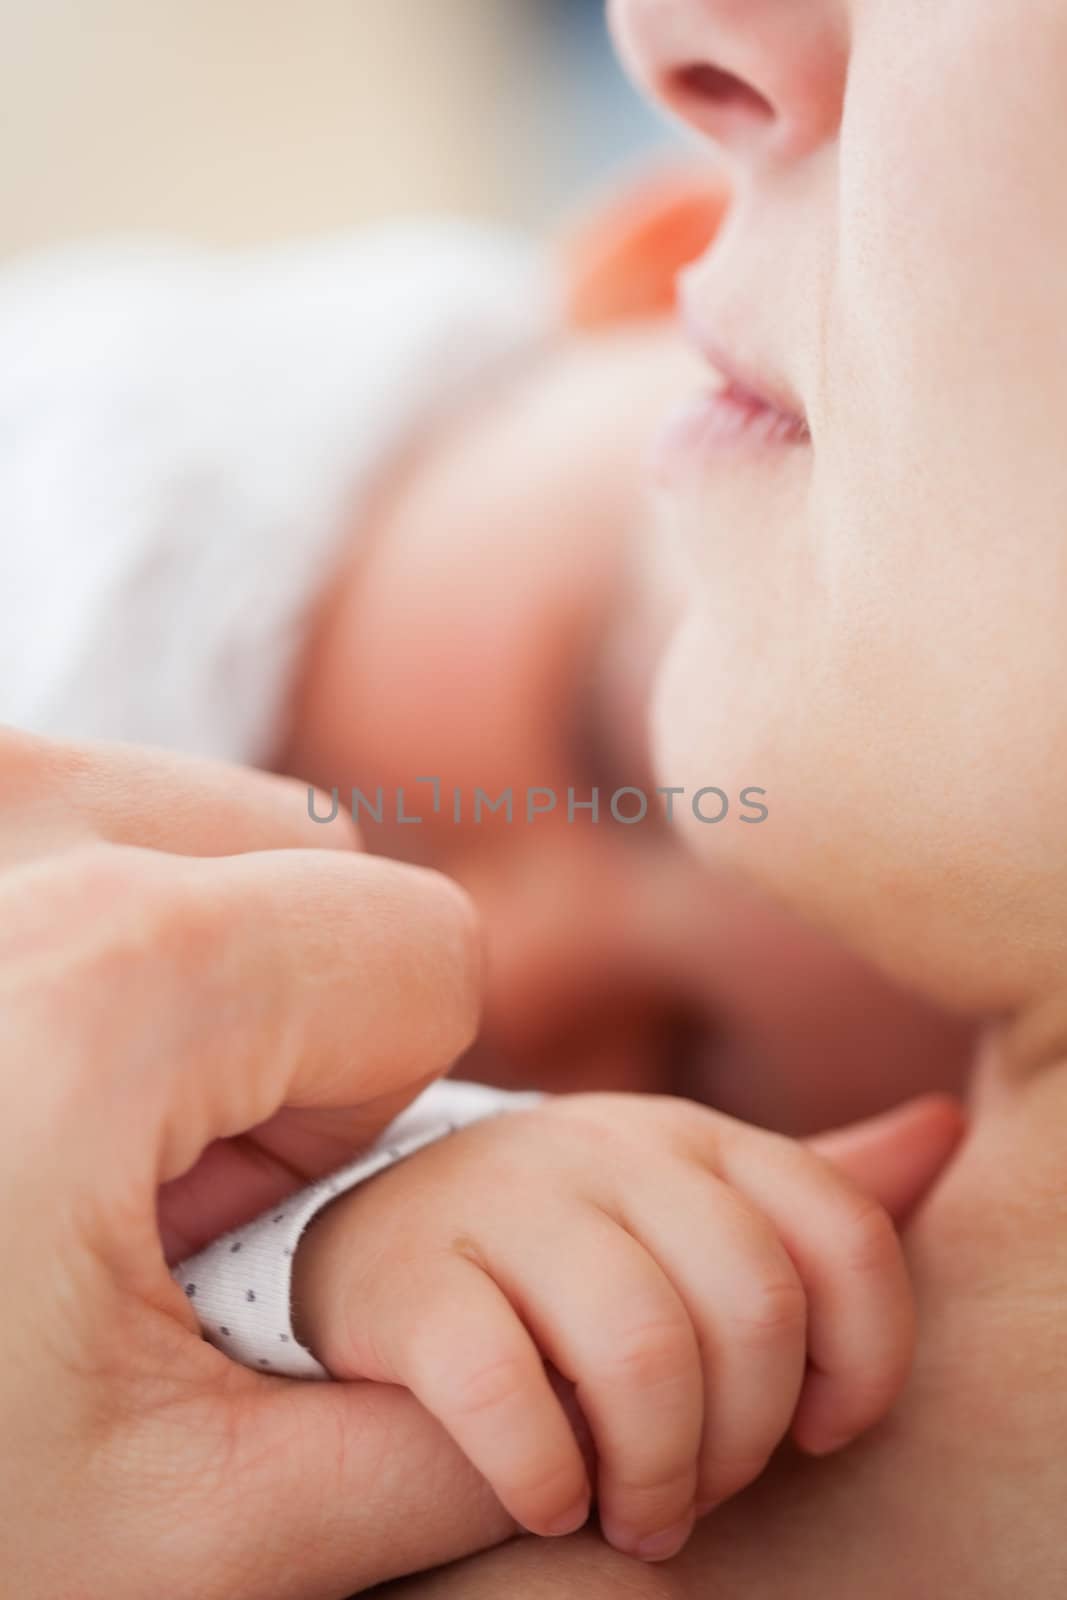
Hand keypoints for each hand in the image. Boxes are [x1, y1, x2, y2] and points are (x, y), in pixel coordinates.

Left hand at [0, 727, 513, 1597]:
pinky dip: (89, 922)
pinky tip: (0, 1076)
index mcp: (115, 985)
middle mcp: (10, 838)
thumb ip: (434, 1445)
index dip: (375, 1099)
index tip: (235, 1214)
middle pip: (315, 862)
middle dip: (280, 1032)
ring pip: (196, 820)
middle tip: (121, 1192)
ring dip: (186, 972)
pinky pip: (84, 811)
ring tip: (44, 1135)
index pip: (422, 944)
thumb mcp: (178, 1539)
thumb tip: (574, 1402)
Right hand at [292, 1088, 962, 1563]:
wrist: (372, 1238)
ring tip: (631, 1513)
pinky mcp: (406, 1280)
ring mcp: (501, 1203)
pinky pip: (503, 1395)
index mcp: (692, 1135)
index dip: (863, 1355)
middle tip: (702, 1492)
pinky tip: (547, 1495)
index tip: (824, 1430)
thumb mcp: (690, 1202)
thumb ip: (807, 1191)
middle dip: (746, 1436)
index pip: (841, 1229)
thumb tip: (940, 1133)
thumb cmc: (568, 1248)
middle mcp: (604, 1148)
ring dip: (653, 1472)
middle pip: (750, 1304)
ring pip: (643, 1353)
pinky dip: (543, 1476)